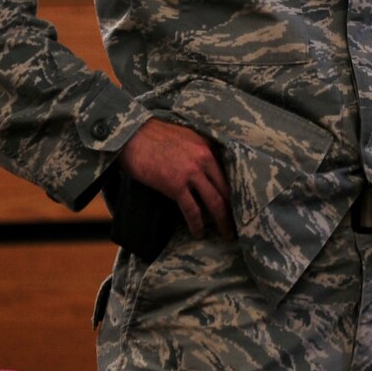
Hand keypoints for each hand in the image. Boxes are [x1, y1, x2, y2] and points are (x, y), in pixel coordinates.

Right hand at [119, 117, 233, 240]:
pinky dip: (197, 223)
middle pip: (227, 190)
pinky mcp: (175, 185)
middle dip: (235, 210)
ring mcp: (191, 173)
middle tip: (239, 225)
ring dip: (223, 221)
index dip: (236, 192)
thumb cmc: (153, 136)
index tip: (241, 205)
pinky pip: (192, 209)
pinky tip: (198, 232)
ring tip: (227, 234)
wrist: (130, 135)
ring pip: (215, 202)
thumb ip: (199, 151)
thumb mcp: (185, 137)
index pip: (229, 173)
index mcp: (208, 147)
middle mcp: (205, 159)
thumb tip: (206, 171)